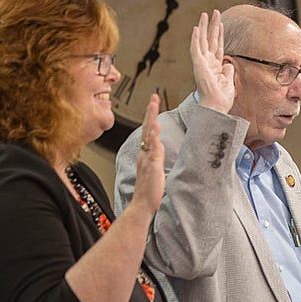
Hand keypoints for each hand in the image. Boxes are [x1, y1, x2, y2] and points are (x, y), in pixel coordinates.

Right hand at [129, 95, 165, 216]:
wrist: (142, 204)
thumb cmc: (149, 191)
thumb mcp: (154, 171)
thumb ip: (155, 161)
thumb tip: (157, 154)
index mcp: (145, 154)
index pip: (148, 131)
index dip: (150, 118)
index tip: (153, 105)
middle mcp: (144, 153)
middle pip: (146, 127)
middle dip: (150, 111)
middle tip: (153, 97)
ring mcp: (147, 157)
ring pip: (148, 133)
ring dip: (151, 117)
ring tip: (153, 104)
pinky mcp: (151, 164)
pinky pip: (151, 147)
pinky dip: (153, 135)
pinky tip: (155, 125)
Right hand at [191, 9, 234, 112]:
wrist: (216, 107)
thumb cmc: (221, 99)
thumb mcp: (229, 81)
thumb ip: (228, 71)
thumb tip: (228, 63)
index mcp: (215, 66)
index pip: (218, 46)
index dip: (219, 34)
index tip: (221, 23)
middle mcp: (207, 63)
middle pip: (210, 40)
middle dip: (213, 25)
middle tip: (214, 12)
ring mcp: (202, 63)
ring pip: (202, 40)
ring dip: (204, 26)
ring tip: (205, 14)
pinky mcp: (198, 65)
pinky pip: (196, 49)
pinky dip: (196, 38)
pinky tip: (197, 28)